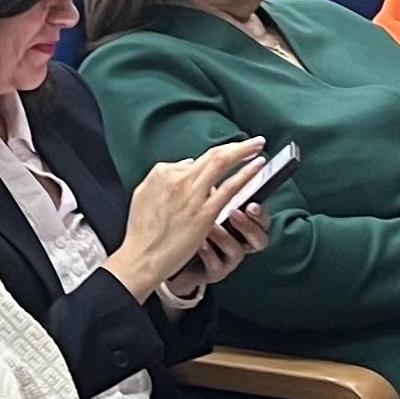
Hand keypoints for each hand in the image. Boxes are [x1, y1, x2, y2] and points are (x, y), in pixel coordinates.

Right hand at [107, 137, 262, 299]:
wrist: (141, 257)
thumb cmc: (141, 231)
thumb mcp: (143, 194)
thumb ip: (164, 177)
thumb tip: (187, 166)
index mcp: (163, 173)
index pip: (195, 162)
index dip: (214, 162)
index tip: (227, 163)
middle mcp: (179, 179)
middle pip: (213, 155)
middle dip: (237, 145)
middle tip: (254, 141)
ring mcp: (193, 196)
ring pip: (222, 163)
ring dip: (244, 152)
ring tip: (258, 146)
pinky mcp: (205, 213)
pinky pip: (230, 188)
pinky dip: (245, 174)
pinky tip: (256, 167)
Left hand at [166, 202, 270, 299]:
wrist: (179, 259)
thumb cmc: (196, 229)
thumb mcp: (208, 210)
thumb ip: (216, 194)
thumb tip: (216, 170)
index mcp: (244, 227)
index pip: (262, 221)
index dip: (260, 214)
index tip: (252, 204)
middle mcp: (242, 244)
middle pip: (260, 240)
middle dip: (250, 227)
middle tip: (235, 213)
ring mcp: (229, 261)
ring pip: (237, 252)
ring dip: (224, 237)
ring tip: (211, 226)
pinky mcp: (215, 273)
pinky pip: (216, 266)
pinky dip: (209, 253)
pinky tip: (200, 244)